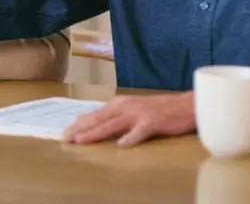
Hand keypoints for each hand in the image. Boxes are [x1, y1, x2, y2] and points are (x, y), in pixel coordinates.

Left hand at [62, 92, 195, 146]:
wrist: (186, 105)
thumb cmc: (159, 109)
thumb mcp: (133, 109)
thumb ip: (115, 115)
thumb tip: (93, 121)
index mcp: (119, 104)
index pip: (94, 114)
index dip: (78, 124)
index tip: (64, 133)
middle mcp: (125, 107)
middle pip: (98, 119)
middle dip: (80, 129)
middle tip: (64, 138)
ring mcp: (138, 114)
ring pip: (112, 125)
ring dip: (95, 133)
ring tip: (81, 140)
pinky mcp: (152, 122)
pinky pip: (139, 132)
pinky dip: (130, 138)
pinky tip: (121, 145)